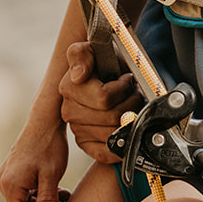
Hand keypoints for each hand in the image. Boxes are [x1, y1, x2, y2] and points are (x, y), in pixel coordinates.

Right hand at [0, 118, 72, 201]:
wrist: (45, 121)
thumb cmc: (50, 146)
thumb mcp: (51, 176)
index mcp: (10, 186)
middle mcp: (3, 183)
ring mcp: (6, 177)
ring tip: (63, 196)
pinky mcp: (13, 173)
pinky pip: (24, 193)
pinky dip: (39, 195)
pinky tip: (56, 190)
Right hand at [59, 41, 143, 160]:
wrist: (114, 74)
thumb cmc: (107, 60)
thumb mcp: (95, 48)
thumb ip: (81, 54)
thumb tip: (78, 75)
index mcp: (69, 88)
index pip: (104, 99)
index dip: (123, 88)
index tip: (126, 79)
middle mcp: (69, 111)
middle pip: (113, 117)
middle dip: (130, 103)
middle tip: (133, 94)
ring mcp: (77, 130)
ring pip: (115, 134)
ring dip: (130, 119)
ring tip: (130, 106)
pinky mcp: (86, 145)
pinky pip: (104, 154)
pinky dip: (120, 145)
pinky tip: (126, 130)